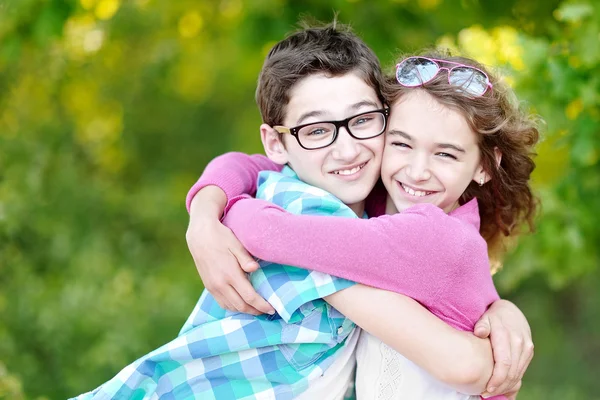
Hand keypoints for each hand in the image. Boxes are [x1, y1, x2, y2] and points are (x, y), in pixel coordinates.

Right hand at [186, 186, 275, 315]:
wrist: (199, 235)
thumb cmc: (220, 237)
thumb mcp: (235, 244)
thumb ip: (245, 258)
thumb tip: (255, 269)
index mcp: (230, 274)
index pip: (249, 297)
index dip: (262, 305)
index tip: (272, 309)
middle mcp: (220, 284)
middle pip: (241, 306)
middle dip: (255, 311)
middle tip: (267, 312)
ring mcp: (213, 287)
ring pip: (230, 307)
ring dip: (244, 311)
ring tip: (256, 309)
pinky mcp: (208, 286)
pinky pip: (222, 303)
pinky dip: (233, 307)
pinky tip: (241, 304)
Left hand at [475, 300, 533, 396]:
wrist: (510, 311)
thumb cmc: (492, 316)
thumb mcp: (485, 317)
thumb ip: (482, 325)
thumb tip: (479, 333)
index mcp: (507, 335)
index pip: (504, 363)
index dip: (496, 379)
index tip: (486, 389)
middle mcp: (520, 342)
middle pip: (511, 371)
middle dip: (500, 386)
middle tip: (486, 394)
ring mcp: (527, 347)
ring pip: (518, 373)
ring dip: (507, 386)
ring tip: (492, 392)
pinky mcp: (529, 351)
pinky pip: (522, 369)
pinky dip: (513, 380)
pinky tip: (502, 386)